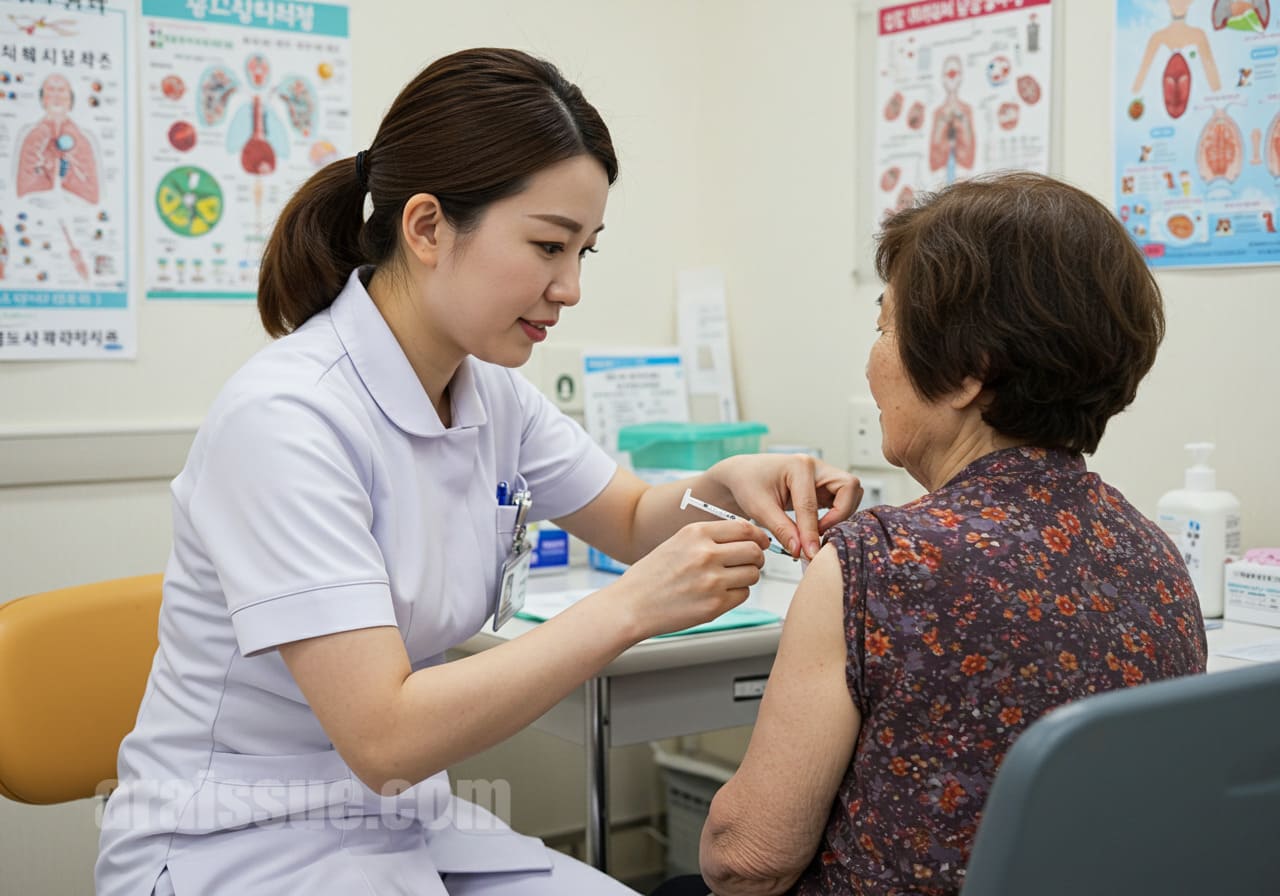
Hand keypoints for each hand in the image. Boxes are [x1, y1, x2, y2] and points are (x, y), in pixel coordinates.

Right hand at [613, 519, 767, 640]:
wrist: (631, 605)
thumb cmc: (653, 575)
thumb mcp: (678, 542)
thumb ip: (710, 537)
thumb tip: (747, 537)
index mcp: (697, 533)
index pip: (745, 528)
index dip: (758, 537)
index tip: (759, 543)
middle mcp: (706, 553)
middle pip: (754, 551)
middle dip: (756, 558)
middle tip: (748, 564)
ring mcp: (712, 580)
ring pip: (753, 574)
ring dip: (747, 577)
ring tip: (728, 580)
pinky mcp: (715, 605)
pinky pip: (743, 595)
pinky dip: (736, 595)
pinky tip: (717, 594)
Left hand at [707, 455, 861, 560]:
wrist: (741, 475)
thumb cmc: (747, 483)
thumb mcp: (759, 508)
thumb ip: (782, 529)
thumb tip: (801, 550)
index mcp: (799, 466)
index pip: (812, 504)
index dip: (811, 531)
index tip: (809, 552)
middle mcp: (815, 467)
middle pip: (850, 487)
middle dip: (840, 514)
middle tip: (820, 534)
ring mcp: (822, 476)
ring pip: (851, 493)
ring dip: (841, 514)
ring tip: (817, 531)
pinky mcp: (822, 487)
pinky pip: (842, 500)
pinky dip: (836, 515)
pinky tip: (817, 528)